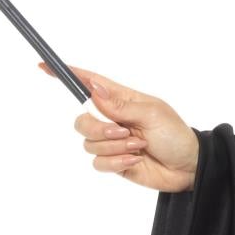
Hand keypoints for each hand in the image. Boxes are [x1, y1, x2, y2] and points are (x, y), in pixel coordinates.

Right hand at [38, 61, 198, 192]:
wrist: (189, 167)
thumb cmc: (176, 135)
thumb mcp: (152, 113)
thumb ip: (120, 104)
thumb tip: (93, 87)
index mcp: (120, 100)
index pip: (88, 83)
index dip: (67, 75)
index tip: (45, 67)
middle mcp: (112, 119)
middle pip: (81, 119)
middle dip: (98, 128)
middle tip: (123, 132)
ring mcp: (111, 142)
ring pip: (88, 142)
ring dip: (113, 146)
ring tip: (138, 147)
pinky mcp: (114, 163)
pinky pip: (98, 162)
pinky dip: (116, 162)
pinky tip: (134, 161)